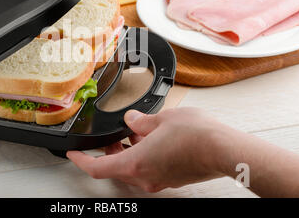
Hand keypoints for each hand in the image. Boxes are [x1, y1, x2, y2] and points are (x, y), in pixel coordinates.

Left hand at [67, 107, 230, 191]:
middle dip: (109, 152)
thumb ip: (141, 121)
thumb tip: (132, 119)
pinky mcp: (172, 178)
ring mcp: (159, 179)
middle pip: (116, 167)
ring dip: (128, 152)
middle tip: (109, 138)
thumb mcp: (161, 119)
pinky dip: (144, 155)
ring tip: (133, 132)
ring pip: (133, 168)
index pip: (97, 167)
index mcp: (136, 162)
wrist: (224, 150)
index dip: (81, 160)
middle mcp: (145, 176)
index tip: (74, 154)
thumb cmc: (196, 135)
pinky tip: (152, 138)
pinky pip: (149, 168)